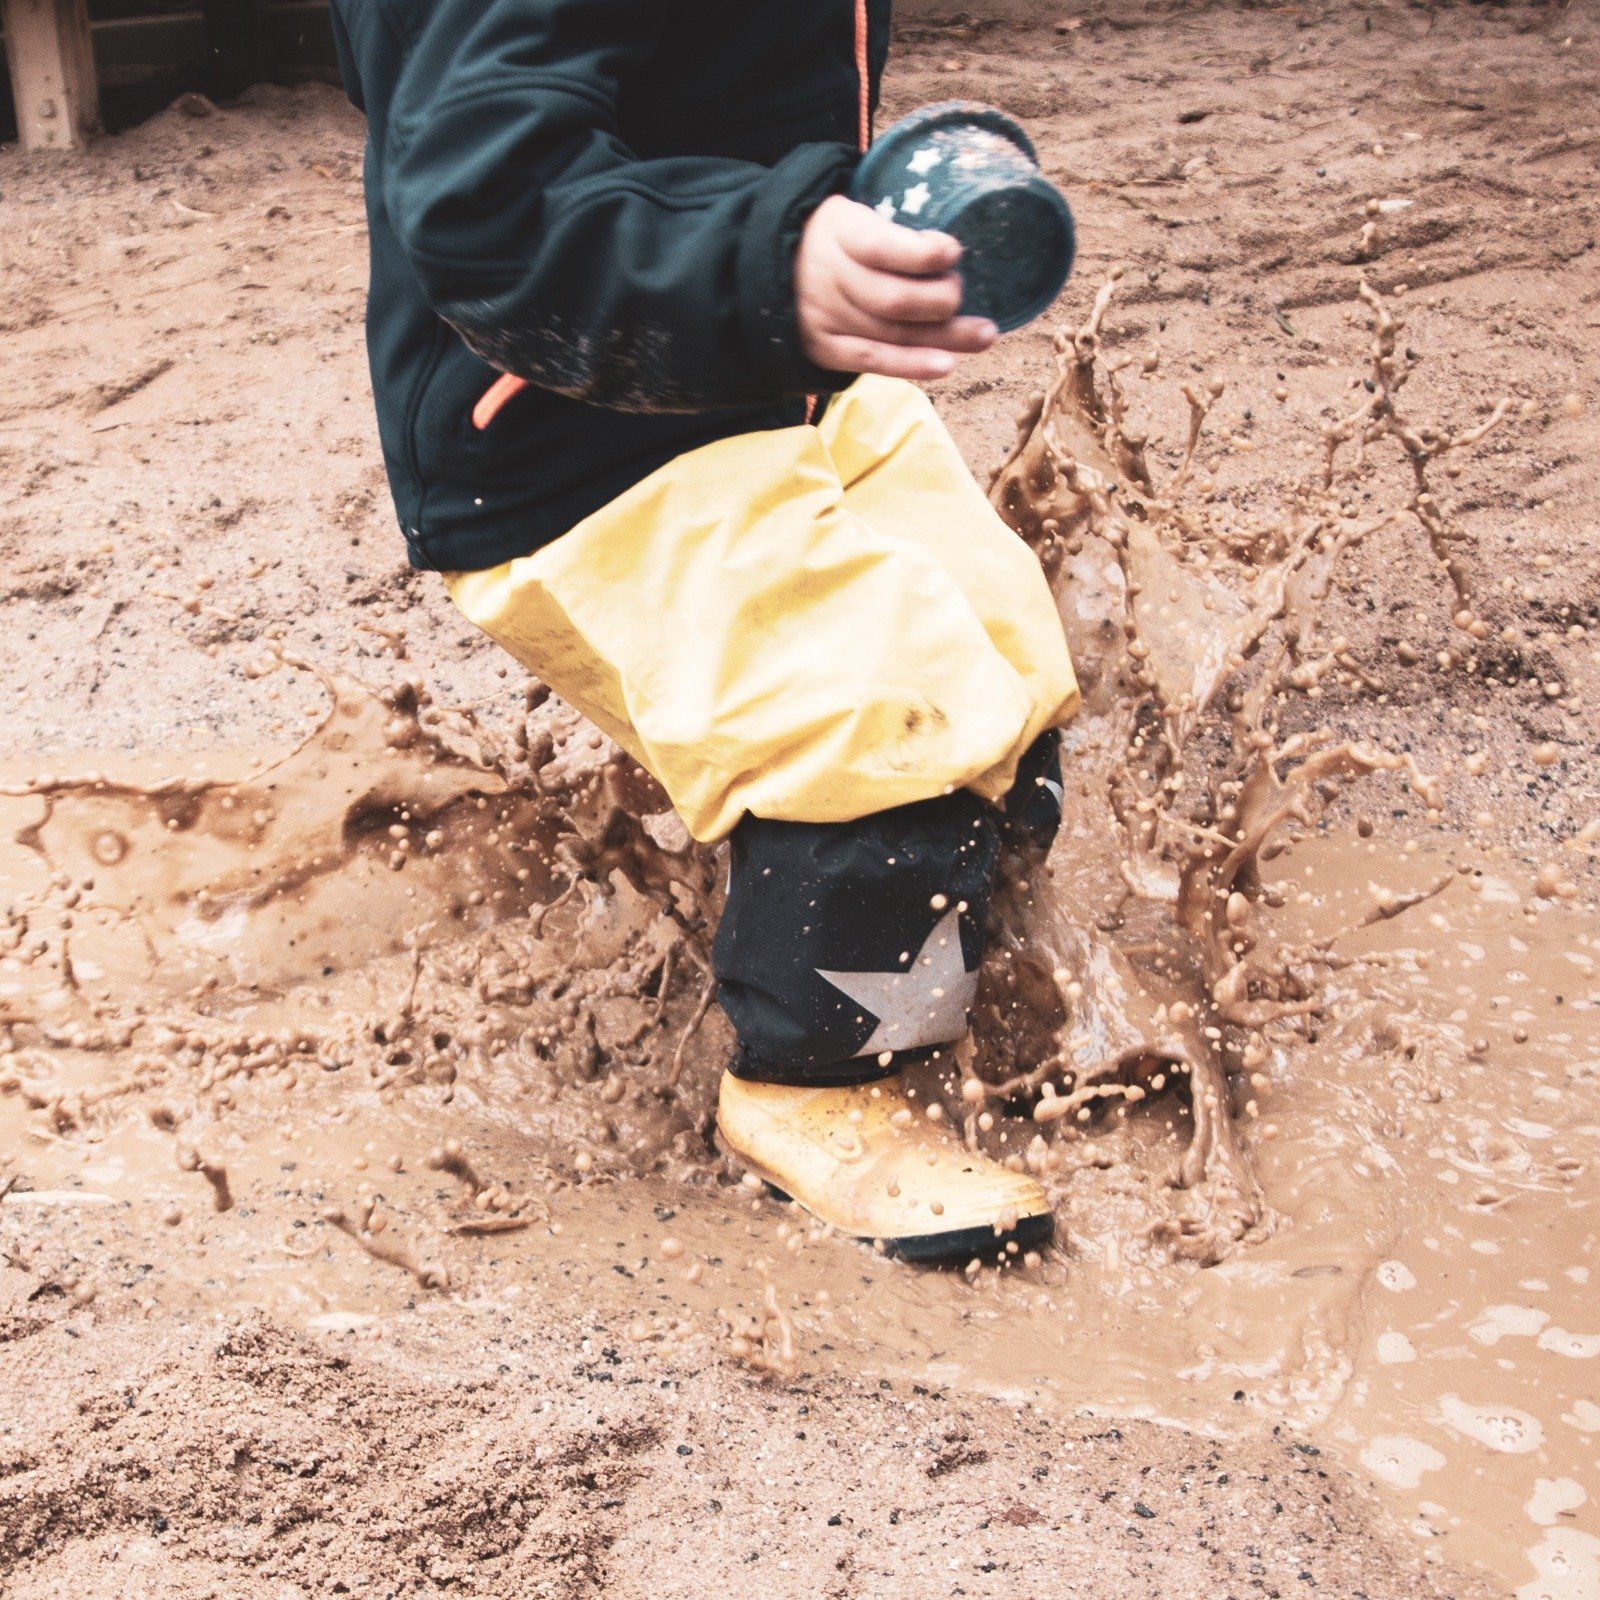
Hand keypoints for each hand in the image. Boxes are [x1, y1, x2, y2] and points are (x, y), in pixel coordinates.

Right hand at [795, 195, 997, 380]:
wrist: (770, 266)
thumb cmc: (834, 237)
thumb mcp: (852, 212)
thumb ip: (891, 230)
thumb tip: (949, 253)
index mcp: (838, 232)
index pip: (882, 247)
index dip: (922, 254)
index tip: (953, 250)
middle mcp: (830, 277)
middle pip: (894, 299)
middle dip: (940, 299)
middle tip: (960, 293)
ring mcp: (826, 317)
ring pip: (893, 333)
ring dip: (945, 337)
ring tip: (984, 334)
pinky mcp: (825, 348)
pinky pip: (874, 361)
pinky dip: (912, 364)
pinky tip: (947, 364)